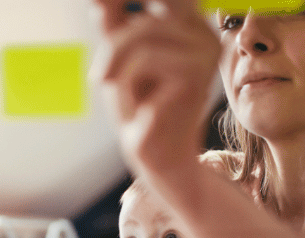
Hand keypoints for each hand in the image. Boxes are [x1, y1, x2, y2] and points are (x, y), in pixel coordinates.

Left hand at [91, 0, 220, 172]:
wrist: (157, 155)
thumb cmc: (142, 107)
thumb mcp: (121, 58)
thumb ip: (115, 26)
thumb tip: (99, 0)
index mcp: (192, 25)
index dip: (133, 0)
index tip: (101, 4)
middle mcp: (205, 33)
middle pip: (148, 13)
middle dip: (115, 41)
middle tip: (100, 76)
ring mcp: (205, 53)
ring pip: (142, 34)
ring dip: (116, 63)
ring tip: (115, 88)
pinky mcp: (196, 74)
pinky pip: (143, 60)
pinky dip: (126, 81)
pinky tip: (137, 105)